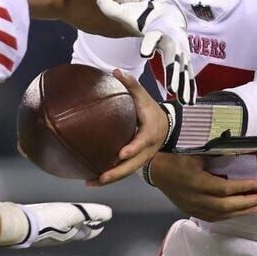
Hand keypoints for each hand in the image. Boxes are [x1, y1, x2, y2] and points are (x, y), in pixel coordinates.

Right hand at [10, 202, 111, 247]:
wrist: (21, 226)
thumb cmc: (48, 220)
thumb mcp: (75, 213)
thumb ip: (93, 212)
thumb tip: (109, 215)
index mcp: (73, 235)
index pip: (90, 233)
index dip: (97, 228)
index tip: (101, 225)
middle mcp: (62, 238)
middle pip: (77, 232)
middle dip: (84, 225)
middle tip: (88, 219)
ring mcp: (49, 237)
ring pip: (64, 231)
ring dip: (70, 224)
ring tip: (71, 216)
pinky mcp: (37, 232)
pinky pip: (52, 227)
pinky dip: (57, 222)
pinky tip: (51, 217)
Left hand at [88, 69, 169, 186]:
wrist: (166, 126)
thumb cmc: (151, 111)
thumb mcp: (144, 97)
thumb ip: (131, 85)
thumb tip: (117, 72)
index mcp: (149, 134)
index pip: (141, 143)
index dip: (133, 149)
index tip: (121, 154)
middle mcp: (146, 151)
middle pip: (132, 165)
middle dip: (117, 172)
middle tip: (102, 176)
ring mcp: (141, 159)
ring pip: (126, 173)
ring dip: (109, 179)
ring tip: (90, 183)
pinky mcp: (135, 163)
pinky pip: (122, 173)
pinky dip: (109, 178)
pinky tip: (92, 181)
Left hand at [96, 0, 195, 103]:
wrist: (165, 13)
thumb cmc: (143, 16)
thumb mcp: (127, 12)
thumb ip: (113, 9)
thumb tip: (100, 0)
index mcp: (157, 29)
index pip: (152, 36)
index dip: (149, 43)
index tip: (144, 53)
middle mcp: (171, 40)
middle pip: (173, 56)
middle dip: (174, 71)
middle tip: (172, 87)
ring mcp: (180, 50)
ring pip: (183, 69)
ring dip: (184, 84)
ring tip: (183, 100)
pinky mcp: (183, 58)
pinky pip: (187, 74)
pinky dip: (189, 87)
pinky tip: (189, 101)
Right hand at [147, 153, 256, 221]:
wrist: (156, 169)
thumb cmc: (176, 157)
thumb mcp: (196, 153)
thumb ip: (216, 157)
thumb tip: (238, 156)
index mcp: (197, 182)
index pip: (224, 189)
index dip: (242, 188)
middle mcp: (195, 198)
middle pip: (224, 206)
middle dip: (245, 203)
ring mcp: (192, 206)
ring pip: (219, 215)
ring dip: (238, 212)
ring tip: (254, 209)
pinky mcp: (189, 210)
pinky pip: (210, 217)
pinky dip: (226, 217)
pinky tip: (236, 213)